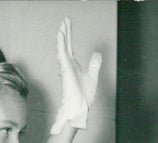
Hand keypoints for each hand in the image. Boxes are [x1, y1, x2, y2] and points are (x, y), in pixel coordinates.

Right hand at [50, 17, 102, 134]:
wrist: (80, 107)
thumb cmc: (83, 97)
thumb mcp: (92, 76)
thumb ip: (94, 65)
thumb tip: (96, 54)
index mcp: (73, 66)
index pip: (70, 48)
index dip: (69, 37)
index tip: (67, 27)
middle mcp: (68, 65)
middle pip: (65, 45)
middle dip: (65, 32)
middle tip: (65, 20)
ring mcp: (66, 66)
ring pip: (63, 47)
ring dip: (63, 35)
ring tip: (62, 24)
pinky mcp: (66, 68)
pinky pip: (62, 52)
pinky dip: (61, 42)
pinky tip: (60, 34)